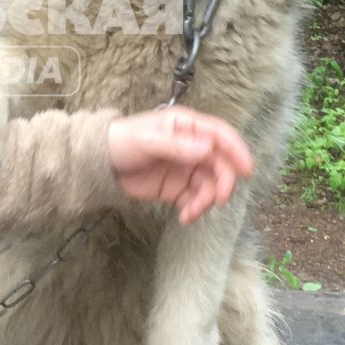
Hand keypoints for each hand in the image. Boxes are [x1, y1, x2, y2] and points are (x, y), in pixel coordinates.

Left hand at [106, 107, 254, 224]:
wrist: (99, 165)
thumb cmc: (121, 142)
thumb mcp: (147, 141)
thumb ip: (176, 146)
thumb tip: (206, 150)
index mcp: (186, 127)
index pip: (220, 135)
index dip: (236, 150)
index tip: (246, 170)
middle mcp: (192, 146)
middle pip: (220, 163)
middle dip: (223, 182)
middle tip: (218, 199)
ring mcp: (186, 168)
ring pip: (210, 184)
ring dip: (207, 200)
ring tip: (191, 212)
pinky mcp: (178, 188)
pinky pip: (195, 199)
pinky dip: (195, 209)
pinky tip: (184, 218)